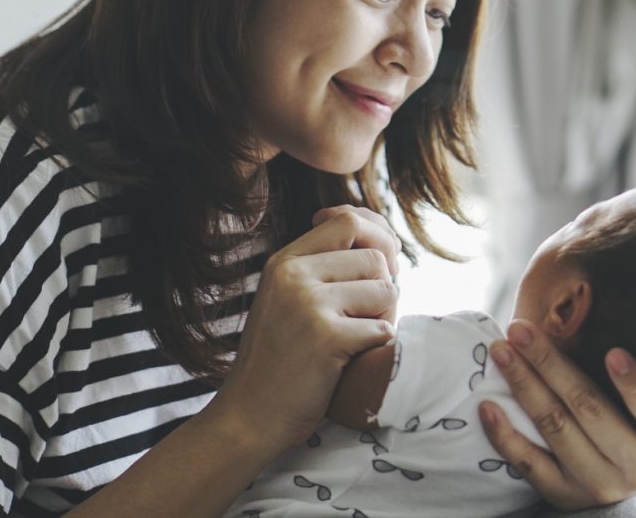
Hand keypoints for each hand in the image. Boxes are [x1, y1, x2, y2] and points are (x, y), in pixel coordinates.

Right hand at [210, 206, 400, 457]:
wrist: (250, 416)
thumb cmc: (282, 360)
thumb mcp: (289, 299)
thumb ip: (324, 267)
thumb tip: (384, 239)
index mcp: (284, 261)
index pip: (347, 220)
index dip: (377, 237)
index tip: (380, 265)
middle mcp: (293, 275)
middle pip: (374, 257)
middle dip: (384, 287)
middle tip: (368, 316)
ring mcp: (307, 304)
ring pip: (385, 289)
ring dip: (384, 316)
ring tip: (358, 339)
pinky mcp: (325, 337)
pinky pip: (382, 328)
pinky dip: (378, 346)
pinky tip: (353, 360)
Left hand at [479, 320, 635, 509]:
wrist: (618, 474)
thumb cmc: (635, 419)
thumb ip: (625, 365)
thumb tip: (582, 303)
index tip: (614, 353)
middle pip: (590, 409)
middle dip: (550, 364)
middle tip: (521, 330)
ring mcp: (599, 484)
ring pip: (556, 428)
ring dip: (524, 385)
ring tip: (501, 352)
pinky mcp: (565, 495)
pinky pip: (530, 465)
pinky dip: (505, 435)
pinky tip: (487, 406)